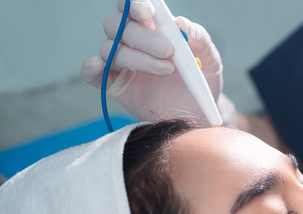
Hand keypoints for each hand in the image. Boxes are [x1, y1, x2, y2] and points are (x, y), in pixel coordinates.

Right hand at [81, 0, 236, 123]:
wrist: (200, 113)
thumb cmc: (203, 80)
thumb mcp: (210, 58)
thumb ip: (199, 37)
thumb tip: (179, 22)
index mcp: (152, 27)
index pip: (132, 7)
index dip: (134, 4)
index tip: (148, 11)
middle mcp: (132, 42)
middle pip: (118, 25)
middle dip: (143, 36)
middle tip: (168, 51)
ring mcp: (121, 64)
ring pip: (111, 49)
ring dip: (139, 58)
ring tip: (168, 70)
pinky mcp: (115, 86)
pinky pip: (93, 73)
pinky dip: (92, 68)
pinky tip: (101, 68)